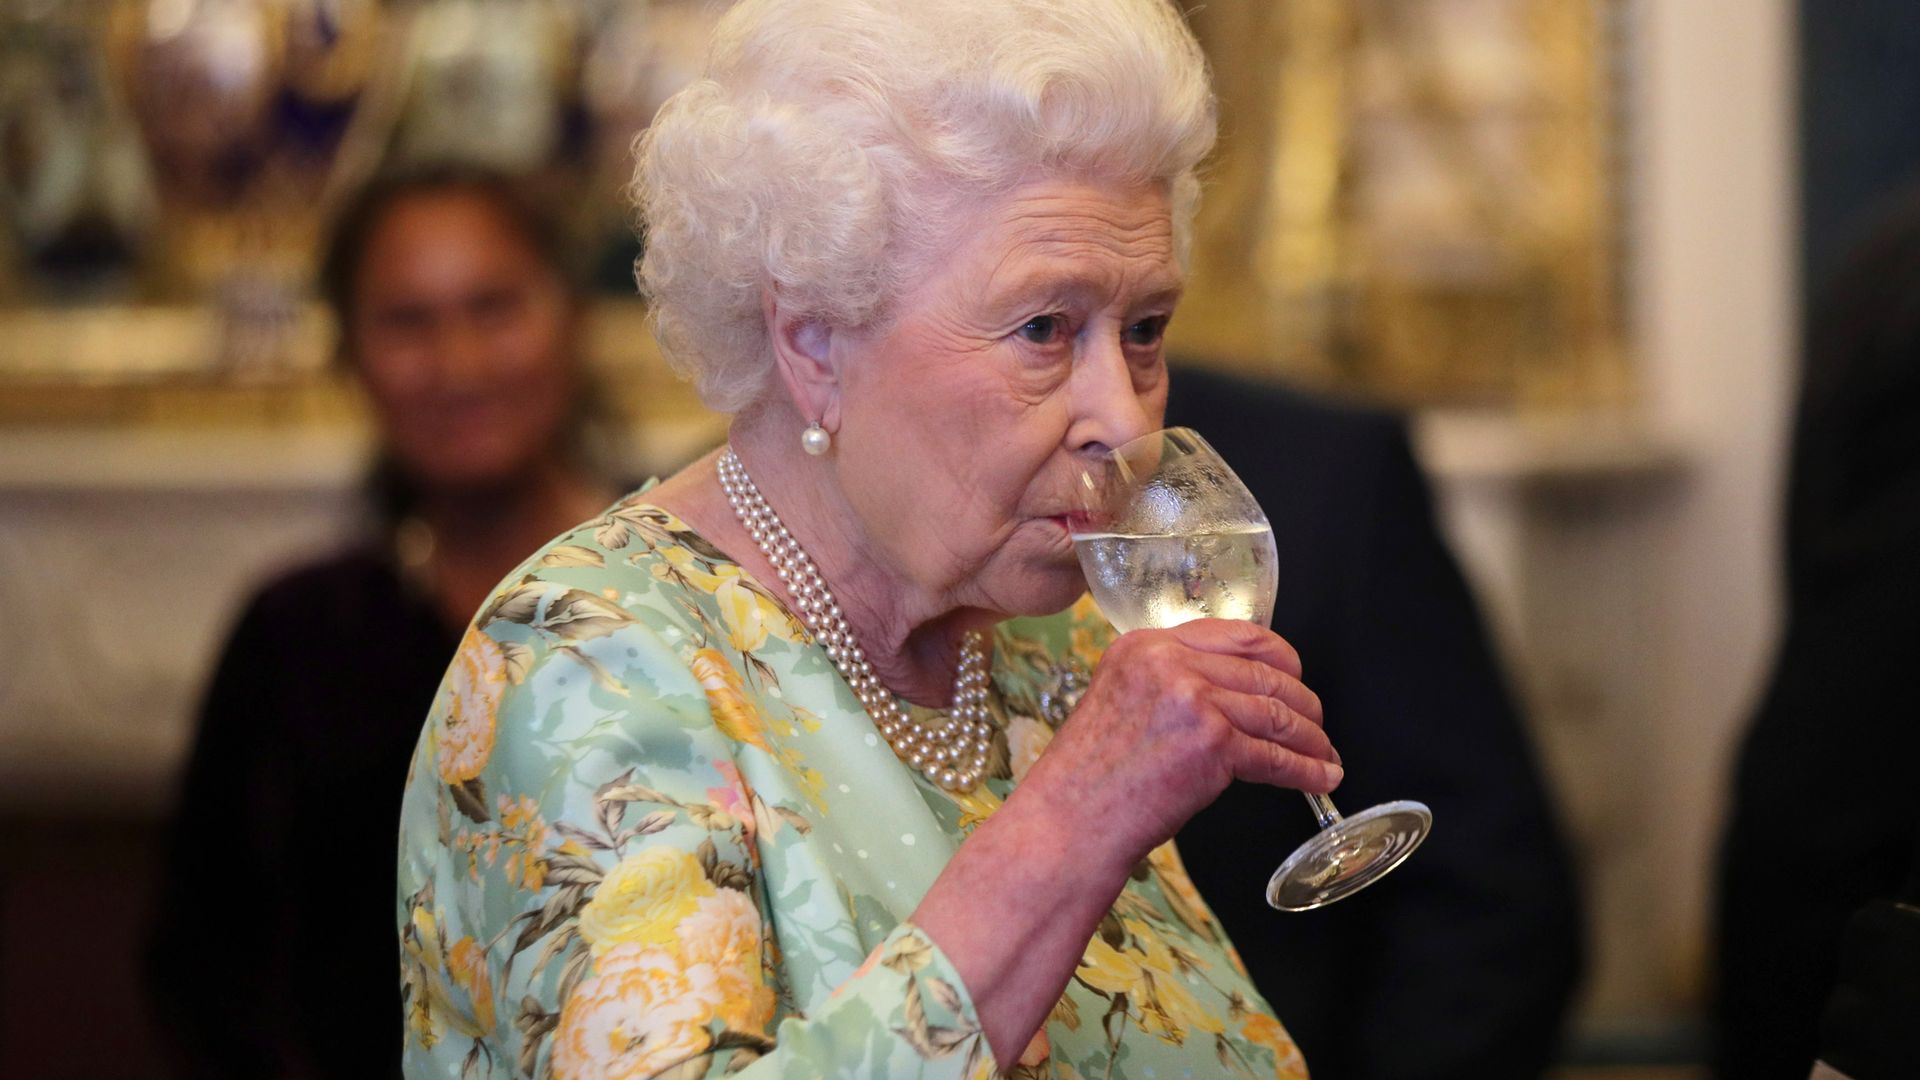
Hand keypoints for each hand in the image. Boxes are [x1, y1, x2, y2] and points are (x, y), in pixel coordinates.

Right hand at [1021, 618, 1341, 867]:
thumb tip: (1232, 691)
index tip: (1294, 675)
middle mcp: (1167, 662)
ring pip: (1275, 711)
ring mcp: (1191, 699)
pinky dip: (1304, 769)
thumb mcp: (1120, 701)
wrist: (1069, 821)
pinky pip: (1274, 754)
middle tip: (1315, 721)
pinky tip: (1318, 776)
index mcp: (1143, 644)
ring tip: (1323, 753)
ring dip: (1309, 737)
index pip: (1233, 633)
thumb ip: (1168, 683)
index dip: (1276, 656)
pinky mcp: (1211, 743)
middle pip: (1262, 671)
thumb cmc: (1089, 779)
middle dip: (1301, 701)